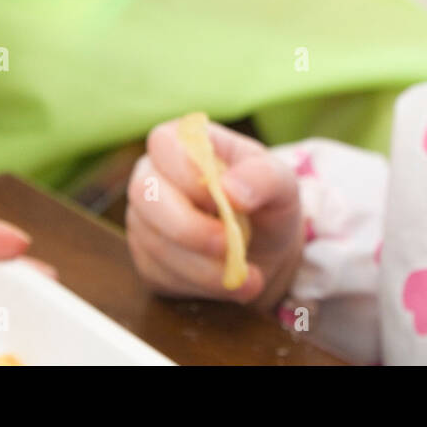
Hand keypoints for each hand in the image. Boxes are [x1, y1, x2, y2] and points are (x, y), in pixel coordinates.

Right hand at [125, 117, 303, 312]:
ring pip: (154, 242)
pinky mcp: (147, 260)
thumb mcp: (281, 182)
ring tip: (248, 275)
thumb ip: (263, 177)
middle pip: (145, 194)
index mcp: (183, 141)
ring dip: (204, 266)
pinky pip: (160, 275)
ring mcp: (145, 220)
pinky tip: (233, 284)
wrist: (268, 248)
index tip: (225, 197)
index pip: (164, 144)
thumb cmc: (267, 201)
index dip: (190, 172)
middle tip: (230, 245)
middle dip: (189, 227)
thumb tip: (230, 190)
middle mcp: (153, 176)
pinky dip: (201, 285)